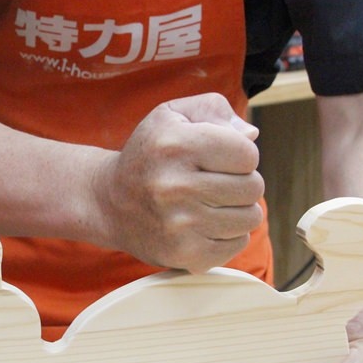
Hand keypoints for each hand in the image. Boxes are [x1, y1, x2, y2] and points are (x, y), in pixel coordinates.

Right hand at [92, 93, 264, 271]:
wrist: (108, 203)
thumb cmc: (150, 155)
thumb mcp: (172, 115)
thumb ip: (214, 109)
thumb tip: (251, 135)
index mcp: (175, 145)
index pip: (248, 154)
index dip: (240, 154)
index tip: (219, 159)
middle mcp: (175, 186)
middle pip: (253, 187)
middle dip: (241, 182)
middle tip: (215, 183)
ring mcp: (179, 225)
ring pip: (250, 218)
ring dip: (237, 210)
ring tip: (210, 203)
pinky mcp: (183, 254)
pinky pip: (237, 244)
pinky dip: (229, 235)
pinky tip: (205, 224)